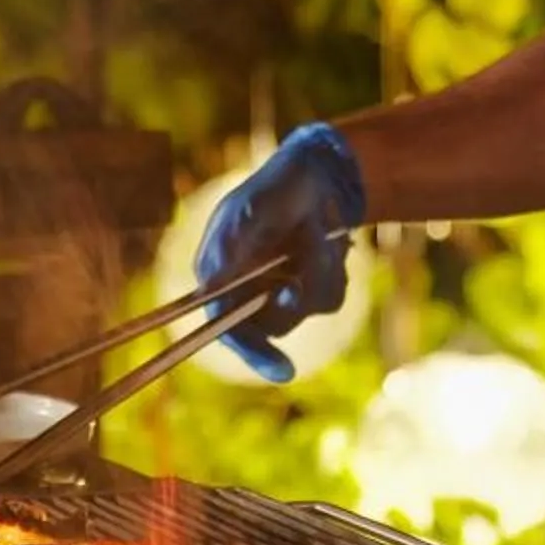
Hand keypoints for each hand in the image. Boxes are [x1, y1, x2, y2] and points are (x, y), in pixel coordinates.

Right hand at [191, 123, 364, 383]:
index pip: (225, 327)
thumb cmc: (273, 187)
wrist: (316, 173)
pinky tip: (326, 241)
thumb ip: (229, 242)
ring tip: (316, 233)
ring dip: (319, 271)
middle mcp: (245, 290)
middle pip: (271, 327)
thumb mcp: (249, 207)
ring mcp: (278, 291)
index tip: (284, 371)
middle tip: (312, 268)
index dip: (252, 352)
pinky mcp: (309, 289)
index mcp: (218, 275)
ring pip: (306, 309)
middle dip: (298, 298)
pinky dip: (333, 269)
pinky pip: (328, 298)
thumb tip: (211, 286)